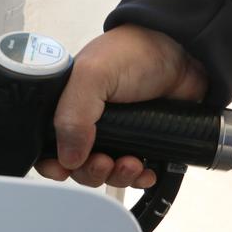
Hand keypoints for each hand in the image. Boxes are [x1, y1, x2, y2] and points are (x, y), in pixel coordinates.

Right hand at [35, 23, 207, 187]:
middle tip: (104, 162)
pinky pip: (134, 173)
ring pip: (106, 173)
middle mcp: (88, 121)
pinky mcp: (142, 142)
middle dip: (90, 171)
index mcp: (68, 104)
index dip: (52, 162)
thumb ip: (73, 115)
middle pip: (77, 165)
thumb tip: (68, 158)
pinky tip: (146, 171)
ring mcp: (117, 134)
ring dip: (116, 176)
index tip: (64, 170)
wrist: (184, 52)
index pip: (47, 143)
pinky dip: (139, 178)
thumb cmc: (136, 52)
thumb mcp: (93, 74)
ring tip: (131, 163)